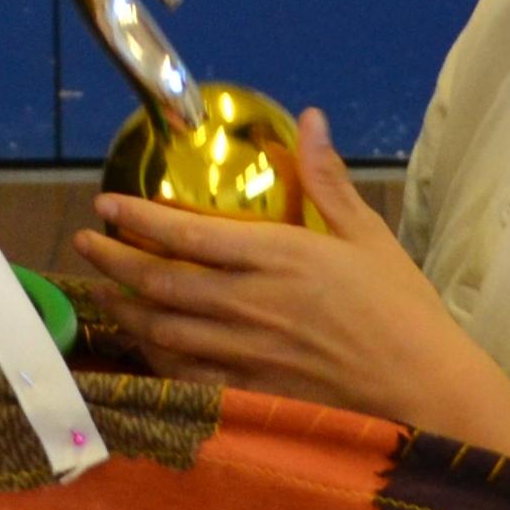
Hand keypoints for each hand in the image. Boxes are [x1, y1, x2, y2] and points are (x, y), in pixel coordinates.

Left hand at [71, 111, 509, 461]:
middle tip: (85, 243)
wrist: (424, 387)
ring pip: (163, 328)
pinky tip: (145, 346)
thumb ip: (328, 180)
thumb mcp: (369, 235)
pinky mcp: (251, 391)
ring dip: (124, 308)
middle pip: (160, 280)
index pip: (187, 233)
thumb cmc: (402, 309)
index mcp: (280, 255)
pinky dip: (156, 358)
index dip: (137, 218)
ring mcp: (247, 351)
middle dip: (112, 260)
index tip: (106, 205)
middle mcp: (252, 302)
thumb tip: (312, 118)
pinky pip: (186, 375)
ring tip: (102, 292)